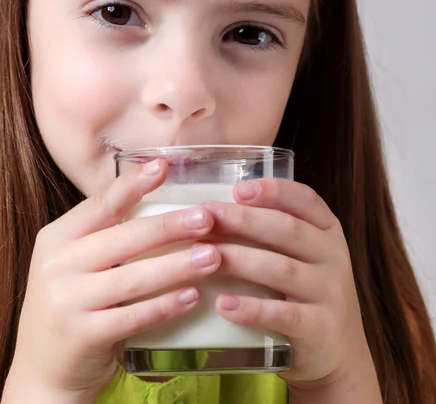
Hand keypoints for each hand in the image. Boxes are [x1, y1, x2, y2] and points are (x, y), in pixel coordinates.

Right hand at [5, 160, 220, 400]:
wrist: (41, 369)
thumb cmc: (69, 305)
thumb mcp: (70, 263)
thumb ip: (101, 237)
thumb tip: (158, 206)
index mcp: (56, 238)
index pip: (100, 205)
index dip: (133, 185)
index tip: (163, 166)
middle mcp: (57, 265)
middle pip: (123, 238)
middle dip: (170, 225)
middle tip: (208, 217)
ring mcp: (67, 301)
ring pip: (133, 278)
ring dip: (177, 265)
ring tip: (213, 255)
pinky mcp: (84, 334)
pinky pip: (133, 316)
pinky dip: (166, 305)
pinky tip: (193, 296)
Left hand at [202, 179, 372, 389]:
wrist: (338, 353)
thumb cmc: (304, 292)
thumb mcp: (301, 255)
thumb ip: (271, 230)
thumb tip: (211, 209)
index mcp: (326, 231)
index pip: (305, 199)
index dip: (273, 190)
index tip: (238, 189)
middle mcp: (332, 256)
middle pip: (287, 230)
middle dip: (243, 219)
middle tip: (207, 215)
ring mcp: (329, 292)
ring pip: (281, 269)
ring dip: (239, 259)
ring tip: (205, 255)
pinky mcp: (320, 328)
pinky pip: (283, 315)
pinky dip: (252, 308)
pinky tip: (223, 304)